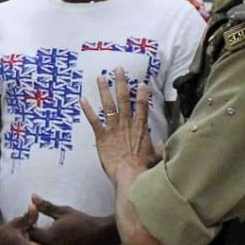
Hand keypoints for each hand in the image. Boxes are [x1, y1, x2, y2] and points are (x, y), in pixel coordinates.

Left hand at [29, 196, 119, 244]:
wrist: (101, 235)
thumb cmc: (82, 221)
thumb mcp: (62, 211)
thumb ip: (45, 206)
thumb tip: (32, 196)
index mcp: (49, 237)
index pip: (29, 233)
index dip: (26, 226)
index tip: (28, 220)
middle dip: (30, 237)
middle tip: (31, 228)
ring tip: (39, 238)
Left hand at [80, 67, 160, 184]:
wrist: (131, 175)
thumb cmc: (143, 168)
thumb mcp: (156, 156)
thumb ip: (157, 148)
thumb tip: (161, 145)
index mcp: (140, 128)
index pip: (142, 106)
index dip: (142, 94)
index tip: (142, 82)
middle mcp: (127, 124)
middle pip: (124, 99)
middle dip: (121, 83)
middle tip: (118, 69)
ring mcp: (113, 129)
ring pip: (109, 105)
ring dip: (104, 90)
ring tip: (100, 78)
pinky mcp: (102, 136)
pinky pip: (94, 120)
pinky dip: (88, 110)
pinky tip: (82, 100)